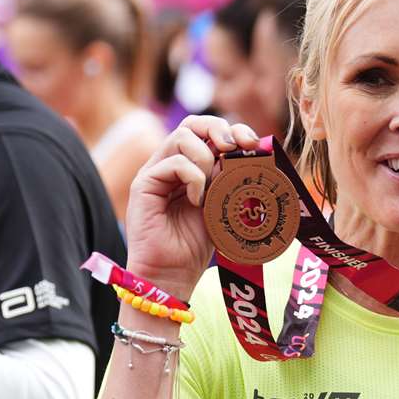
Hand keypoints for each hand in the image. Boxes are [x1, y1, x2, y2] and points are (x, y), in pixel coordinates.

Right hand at [123, 116, 259, 296]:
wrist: (171, 276)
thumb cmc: (195, 246)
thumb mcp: (222, 207)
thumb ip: (231, 181)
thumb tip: (254, 155)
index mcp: (189, 166)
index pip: (206, 131)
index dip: (231, 129)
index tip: (253, 142)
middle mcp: (169, 164)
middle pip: (191, 123)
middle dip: (219, 129)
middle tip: (236, 147)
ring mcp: (155, 173)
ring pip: (181, 137)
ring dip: (206, 156)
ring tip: (213, 186)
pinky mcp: (144, 185)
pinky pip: (173, 163)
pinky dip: (193, 177)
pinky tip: (198, 201)